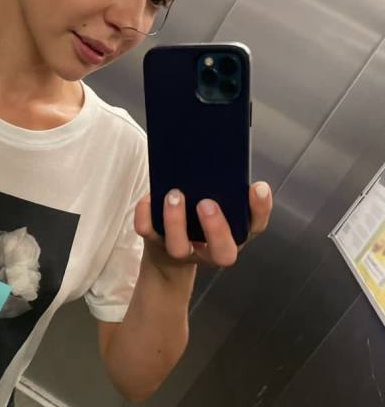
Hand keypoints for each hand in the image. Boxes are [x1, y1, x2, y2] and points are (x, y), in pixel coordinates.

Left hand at [134, 182, 272, 273]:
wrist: (168, 255)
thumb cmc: (199, 222)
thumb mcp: (220, 206)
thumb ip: (226, 190)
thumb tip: (218, 151)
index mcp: (234, 235)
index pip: (256, 225)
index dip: (260, 208)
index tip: (257, 186)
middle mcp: (211, 249)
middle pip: (222, 251)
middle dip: (216, 228)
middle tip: (207, 204)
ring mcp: (183, 250)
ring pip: (179, 246)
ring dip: (176, 221)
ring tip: (174, 195)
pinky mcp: (156, 244)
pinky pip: (148, 233)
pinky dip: (145, 214)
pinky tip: (148, 197)